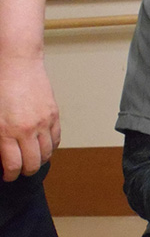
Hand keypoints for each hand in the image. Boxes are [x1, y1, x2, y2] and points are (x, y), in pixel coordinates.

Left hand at [0, 60, 60, 181]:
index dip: (11, 175)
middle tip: (20, 171)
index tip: (9, 176)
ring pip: (47, 154)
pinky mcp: (53, 115)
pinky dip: (50, 147)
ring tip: (32, 159)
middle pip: (33, 163)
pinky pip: (56, 140)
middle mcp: (27, 129)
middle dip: (26, 171)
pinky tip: (43, 146)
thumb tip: (2, 152)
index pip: (14, 165)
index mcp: (6, 130)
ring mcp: (43, 123)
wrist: (16, 61)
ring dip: (39, 160)